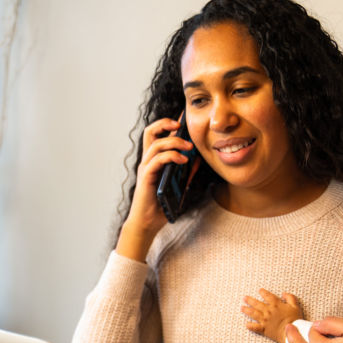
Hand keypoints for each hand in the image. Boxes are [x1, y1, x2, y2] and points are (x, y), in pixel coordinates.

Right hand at [116, 117, 194, 261]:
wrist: (148, 223)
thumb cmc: (160, 205)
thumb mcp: (177, 185)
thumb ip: (185, 172)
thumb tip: (197, 160)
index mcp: (153, 160)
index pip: (156, 134)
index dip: (168, 124)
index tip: (183, 119)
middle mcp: (147, 161)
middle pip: (149, 132)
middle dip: (165, 123)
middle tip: (181, 125)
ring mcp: (145, 168)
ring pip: (156, 144)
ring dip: (174, 142)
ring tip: (189, 147)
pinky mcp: (146, 177)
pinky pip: (157, 160)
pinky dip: (171, 156)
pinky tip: (184, 161)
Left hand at [241, 289, 300, 342]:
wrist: (292, 332)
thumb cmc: (295, 319)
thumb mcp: (295, 306)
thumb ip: (290, 297)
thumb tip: (283, 293)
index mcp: (276, 305)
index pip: (267, 296)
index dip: (263, 292)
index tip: (259, 290)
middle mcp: (268, 311)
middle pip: (257, 304)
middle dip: (250, 300)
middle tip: (244, 298)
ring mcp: (265, 320)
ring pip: (253, 314)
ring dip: (247, 310)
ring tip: (242, 308)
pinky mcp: (264, 329)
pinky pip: (255, 327)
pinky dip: (250, 326)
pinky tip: (246, 324)